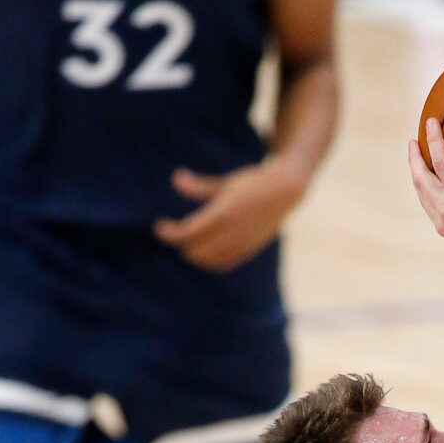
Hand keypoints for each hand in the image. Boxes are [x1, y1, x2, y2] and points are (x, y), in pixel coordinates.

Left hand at [153, 160, 303, 269]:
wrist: (284, 192)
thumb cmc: (251, 183)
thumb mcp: (224, 183)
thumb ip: (199, 186)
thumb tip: (175, 179)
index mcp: (223, 213)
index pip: (188, 232)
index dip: (170, 233)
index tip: (159, 228)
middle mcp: (232, 232)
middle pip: (195, 249)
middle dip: (180, 244)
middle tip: (170, 233)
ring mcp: (242, 243)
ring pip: (209, 260)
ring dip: (193, 255)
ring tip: (184, 245)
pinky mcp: (249, 249)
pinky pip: (224, 263)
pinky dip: (209, 262)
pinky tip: (202, 254)